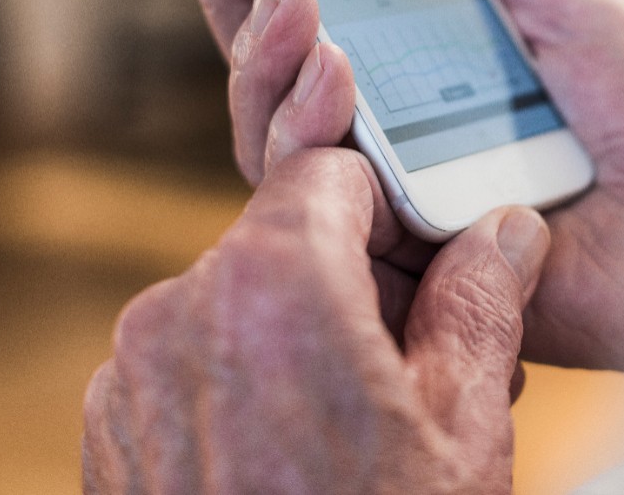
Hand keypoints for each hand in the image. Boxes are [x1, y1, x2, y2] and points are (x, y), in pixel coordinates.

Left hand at [83, 147, 549, 492]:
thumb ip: (483, 298)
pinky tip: (306, 451)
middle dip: (359, 281)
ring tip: (373, 417)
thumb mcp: (463, 424)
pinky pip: (196, 363)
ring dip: (308, 333)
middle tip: (422, 355)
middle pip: (287, 240)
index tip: (430, 255)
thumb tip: (506, 229)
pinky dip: (250, 382)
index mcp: (272, 283)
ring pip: (243, 303)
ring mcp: (135, 375)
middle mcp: (181, 311)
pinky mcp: (117, 429)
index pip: (333, 172)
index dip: (393, 207)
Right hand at [167, 0, 623, 380]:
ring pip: (280, 137)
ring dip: (266, 51)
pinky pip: (326, 209)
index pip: (335, 24)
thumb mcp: (584, 20)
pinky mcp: (410, 270)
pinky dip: (310, 133)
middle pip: (285, 74)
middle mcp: (411, 150)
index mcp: (449, 90)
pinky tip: (324, 61)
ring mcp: (403, 210)